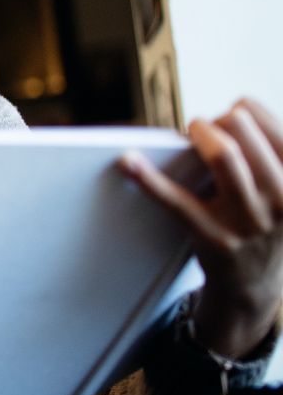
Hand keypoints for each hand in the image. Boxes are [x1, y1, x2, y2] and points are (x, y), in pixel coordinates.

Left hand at [120, 98, 282, 358]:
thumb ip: (269, 153)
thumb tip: (235, 108)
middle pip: (242, 131)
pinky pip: (176, 201)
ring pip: (223, 156)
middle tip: (204, 127)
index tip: (231, 112)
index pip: (272, 124)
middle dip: (217, 120)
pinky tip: (127, 161)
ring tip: (191, 132)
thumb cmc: (262, 220)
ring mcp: (249, 219)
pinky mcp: (213, 236)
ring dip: (198, 134)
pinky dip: (147, 178)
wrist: (254, 286)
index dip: (243, 110)